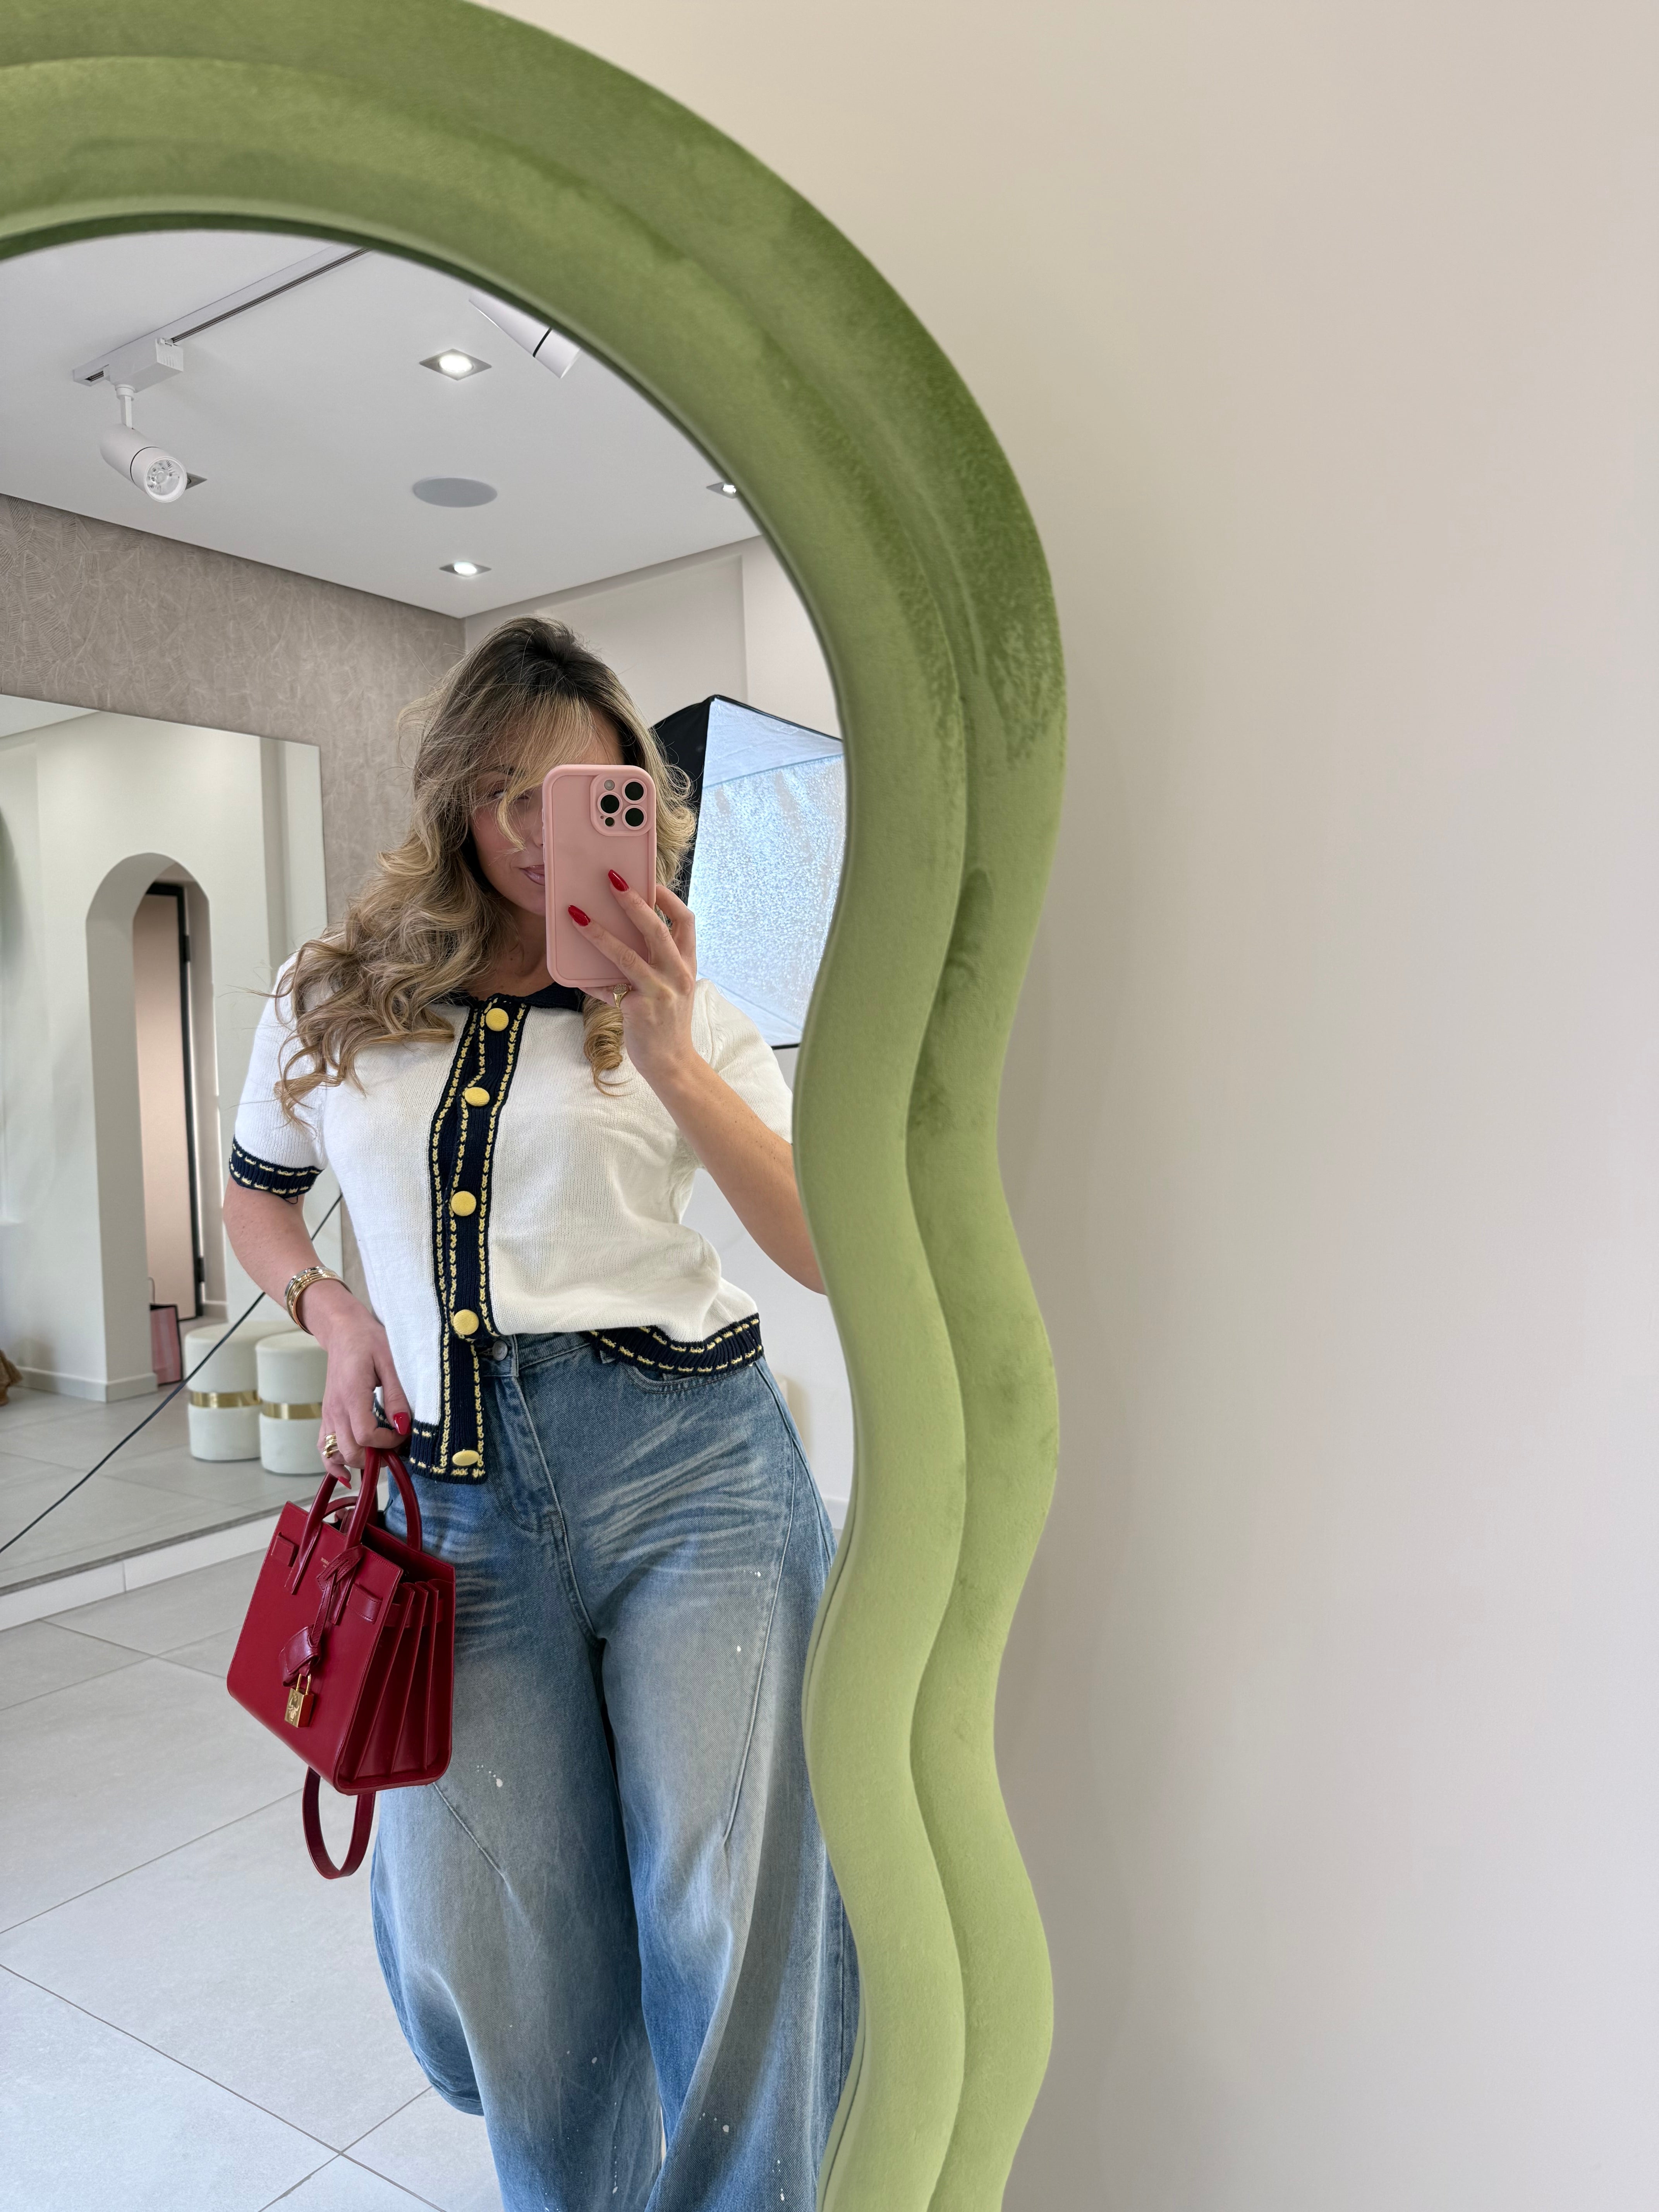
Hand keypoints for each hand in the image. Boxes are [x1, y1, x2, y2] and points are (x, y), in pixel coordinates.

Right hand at [304, 1282, 411, 1471]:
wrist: (343, 1331)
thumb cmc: (369, 1341)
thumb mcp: (391, 1362)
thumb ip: (396, 1396)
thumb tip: (403, 1426)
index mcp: (352, 1395)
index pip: (365, 1435)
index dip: (387, 1442)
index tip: (403, 1435)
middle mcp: (335, 1409)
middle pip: (349, 1451)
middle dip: (375, 1458)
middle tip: (396, 1450)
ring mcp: (328, 1414)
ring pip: (334, 1454)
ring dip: (357, 1462)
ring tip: (379, 1457)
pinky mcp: (328, 1415)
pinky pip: (323, 1447)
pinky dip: (333, 1463)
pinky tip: (349, 1472)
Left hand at [570, 874, 698, 1090]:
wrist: (671, 1064)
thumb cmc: (667, 1024)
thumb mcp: (671, 989)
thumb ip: (656, 965)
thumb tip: (620, 937)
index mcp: (687, 965)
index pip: (685, 921)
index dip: (667, 898)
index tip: (649, 882)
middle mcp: (677, 975)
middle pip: (656, 929)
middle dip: (632, 901)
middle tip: (611, 880)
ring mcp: (659, 992)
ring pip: (625, 954)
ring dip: (598, 933)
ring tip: (576, 915)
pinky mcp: (638, 1009)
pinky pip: (608, 987)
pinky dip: (591, 980)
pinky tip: (575, 975)